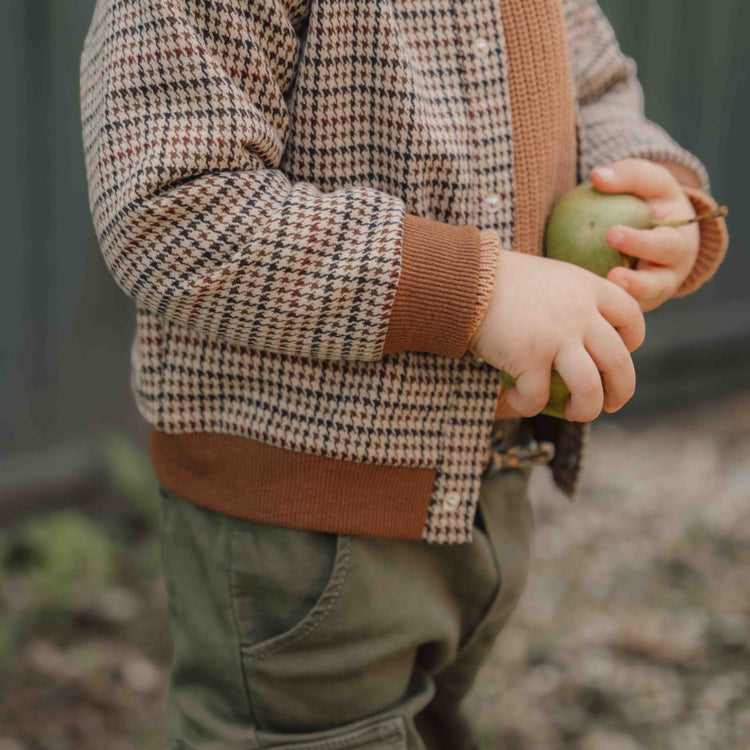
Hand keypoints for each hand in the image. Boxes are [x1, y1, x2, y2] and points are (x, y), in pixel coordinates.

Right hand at [469, 250, 644, 421]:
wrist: (467, 278)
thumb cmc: (501, 278)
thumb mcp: (550, 276)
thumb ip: (572, 298)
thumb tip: (582, 330)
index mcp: (588, 288)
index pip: (632, 317)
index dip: (633, 341)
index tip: (620, 354)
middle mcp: (580, 314)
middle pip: (620, 362)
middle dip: (621, 391)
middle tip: (610, 404)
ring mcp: (556, 338)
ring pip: (589, 388)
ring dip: (587, 410)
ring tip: (574, 414)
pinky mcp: (528, 358)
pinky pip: (537, 398)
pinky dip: (527, 405)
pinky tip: (516, 399)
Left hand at [591, 159, 699, 311]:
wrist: (659, 231)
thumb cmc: (653, 201)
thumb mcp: (649, 182)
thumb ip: (628, 176)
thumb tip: (597, 176)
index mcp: (680, 244)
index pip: (665, 245)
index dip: (641, 242)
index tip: (611, 233)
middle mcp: (669, 274)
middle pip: (657, 284)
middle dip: (637, 284)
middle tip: (611, 276)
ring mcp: (651, 295)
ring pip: (638, 304)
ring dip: (619, 302)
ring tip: (597, 295)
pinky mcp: (632, 306)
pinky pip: (616, 309)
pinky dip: (601, 307)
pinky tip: (575, 300)